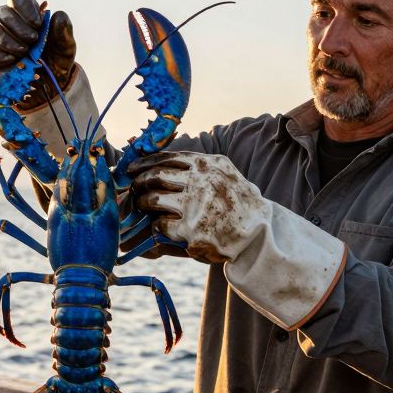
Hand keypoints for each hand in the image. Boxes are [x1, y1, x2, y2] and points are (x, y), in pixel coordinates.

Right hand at [0, 0, 76, 110]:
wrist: (45, 89)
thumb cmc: (54, 64)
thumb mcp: (65, 49)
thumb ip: (64, 31)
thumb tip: (57, 15)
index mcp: (25, 16)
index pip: (18, 0)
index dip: (26, 9)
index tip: (38, 25)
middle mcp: (5, 24)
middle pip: (1, 12)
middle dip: (17, 27)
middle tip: (31, 42)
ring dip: (5, 40)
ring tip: (22, 52)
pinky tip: (8, 61)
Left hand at [129, 152, 267, 264]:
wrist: (260, 235)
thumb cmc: (238, 205)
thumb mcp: (224, 174)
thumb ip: (198, 167)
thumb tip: (161, 162)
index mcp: (209, 165)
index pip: (168, 158)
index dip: (146, 162)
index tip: (132, 168)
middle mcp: (202, 181)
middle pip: (157, 176)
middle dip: (140, 182)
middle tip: (133, 188)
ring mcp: (196, 206)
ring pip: (153, 199)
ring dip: (143, 203)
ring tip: (142, 207)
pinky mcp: (191, 231)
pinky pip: (160, 224)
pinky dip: (155, 225)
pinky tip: (158, 226)